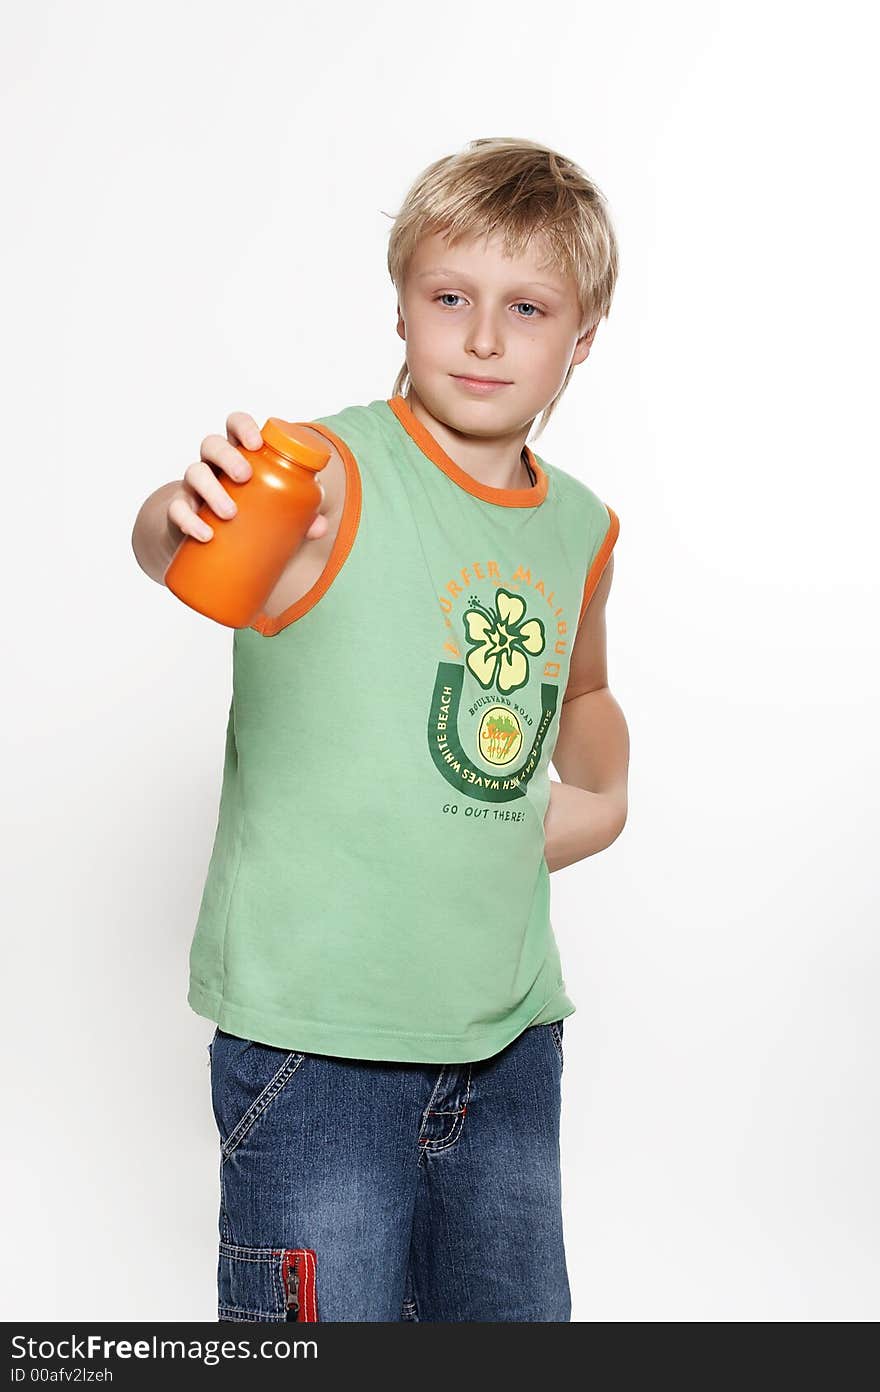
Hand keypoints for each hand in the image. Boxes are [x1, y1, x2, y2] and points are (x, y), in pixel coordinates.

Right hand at [167, 411, 328, 542]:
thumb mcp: (274, 511)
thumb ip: (299, 516)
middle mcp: (213, 465)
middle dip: (228, 456)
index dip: (243, 426)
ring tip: (230, 513)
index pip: (235, 425)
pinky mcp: (180, 510)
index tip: (257, 442)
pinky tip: (206, 535)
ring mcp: (194, 486)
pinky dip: (190, 521)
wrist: (207, 539)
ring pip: (194, 472)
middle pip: (212, 444)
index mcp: (238, 455)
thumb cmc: (249, 514)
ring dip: (212, 490)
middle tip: (245, 477)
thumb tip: (320, 527)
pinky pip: (178, 509)